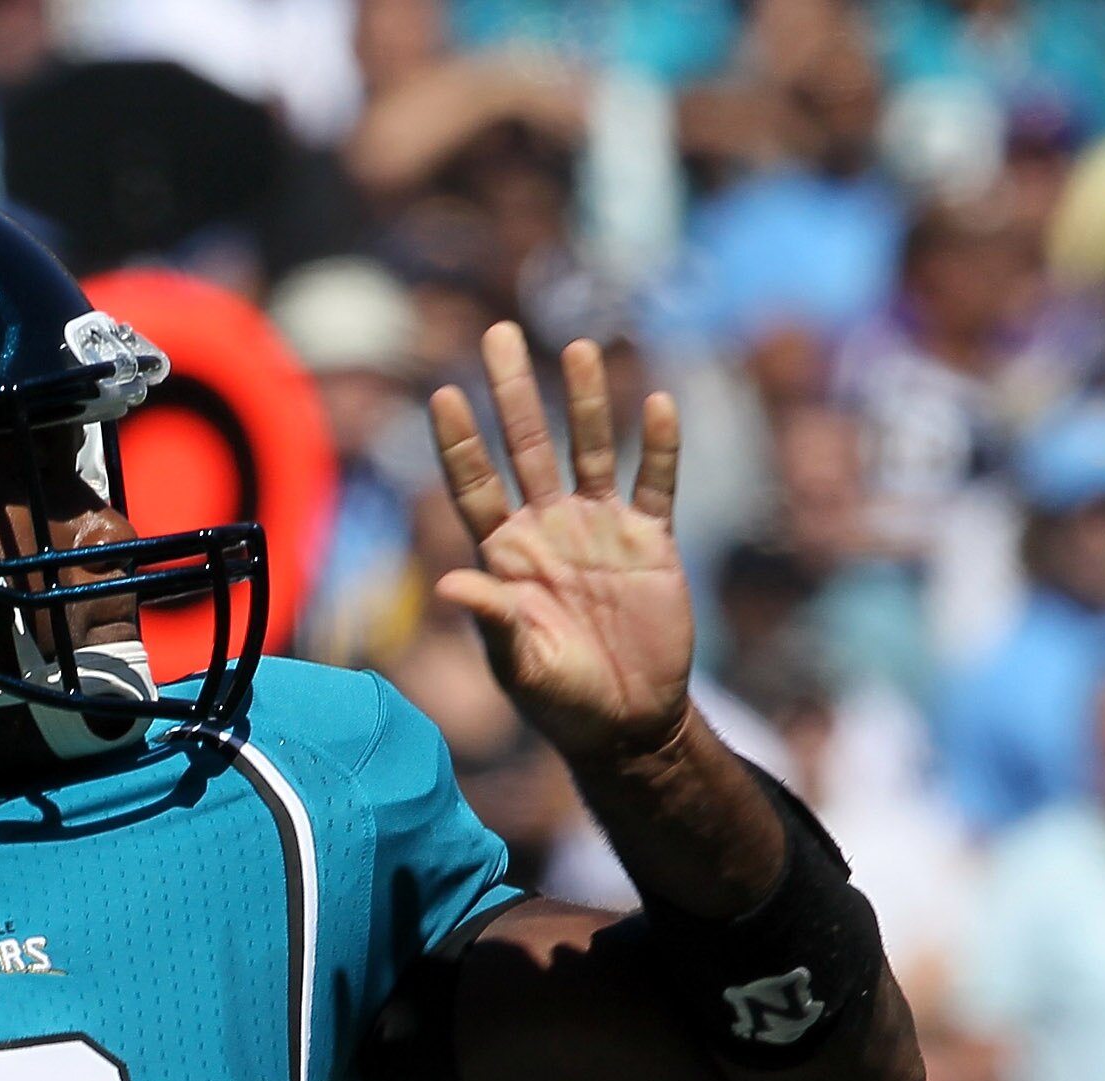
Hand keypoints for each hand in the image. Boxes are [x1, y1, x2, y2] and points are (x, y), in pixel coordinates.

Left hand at [430, 324, 692, 767]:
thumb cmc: (559, 700)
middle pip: (526, 447)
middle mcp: (547, 530)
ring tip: (579, 349)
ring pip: (591, 450)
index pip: (474, 486)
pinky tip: (659, 403)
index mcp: (505, 556)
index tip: (443, 393)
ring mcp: (599, 531)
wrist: (627, 723)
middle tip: (498, 333)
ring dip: (587, 402)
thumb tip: (448, 585)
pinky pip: (656, 484)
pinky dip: (660, 447)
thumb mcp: (518, 664)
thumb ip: (491, 618)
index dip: (460, 442)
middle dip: (513, 392)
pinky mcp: (651, 542)